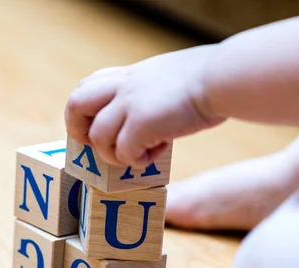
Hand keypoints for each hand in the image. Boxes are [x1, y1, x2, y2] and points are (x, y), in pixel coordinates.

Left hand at [64, 45, 224, 167]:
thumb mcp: (166, 77)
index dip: (84, 110)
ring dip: (115, 155)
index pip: (87, 87)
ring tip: (139, 155)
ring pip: (98, 137)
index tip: (97, 124)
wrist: (223, 78)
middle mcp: (123, 87)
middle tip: (98, 146)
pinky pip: (123, 153)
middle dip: (79, 131)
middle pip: (75, 105)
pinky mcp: (141, 124)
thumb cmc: (207, 79)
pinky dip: (136, 161)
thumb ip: (148, 91)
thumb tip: (147, 116)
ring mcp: (129, 104)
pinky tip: (156, 154)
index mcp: (128, 75)